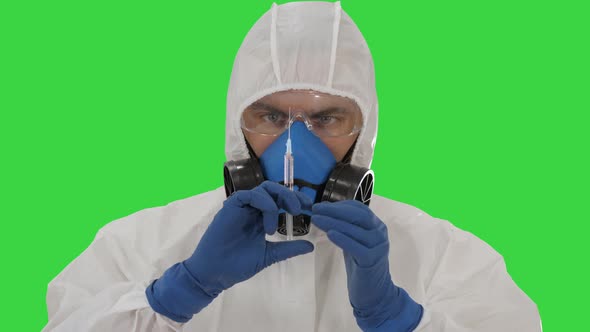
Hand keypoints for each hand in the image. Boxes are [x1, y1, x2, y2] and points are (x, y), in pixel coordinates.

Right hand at [147, 181, 313, 321]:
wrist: (216, 273)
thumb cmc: (238, 264)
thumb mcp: (269, 255)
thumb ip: (289, 249)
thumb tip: (311, 246)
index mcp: (262, 217)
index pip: (281, 201)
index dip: (297, 201)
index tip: (311, 209)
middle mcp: (253, 208)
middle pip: (275, 190)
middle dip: (291, 196)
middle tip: (302, 208)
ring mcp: (242, 206)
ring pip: (264, 189)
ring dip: (277, 203)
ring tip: (279, 225)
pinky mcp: (231, 206)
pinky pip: (249, 195)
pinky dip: (263, 204)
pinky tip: (267, 225)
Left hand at [311, 200, 422, 331]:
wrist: (374, 292)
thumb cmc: (361, 264)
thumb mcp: (353, 240)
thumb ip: (344, 226)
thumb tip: (325, 209)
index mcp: (376, 225)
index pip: (358, 208)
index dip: (339, 206)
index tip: (320, 205)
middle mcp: (380, 232)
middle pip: (358, 216)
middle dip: (335, 211)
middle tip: (315, 209)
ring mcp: (378, 246)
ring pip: (355, 230)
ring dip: (333, 222)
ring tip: (316, 219)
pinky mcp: (372, 259)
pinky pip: (356, 247)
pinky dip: (342, 239)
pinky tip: (329, 234)